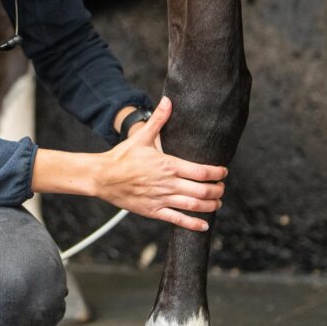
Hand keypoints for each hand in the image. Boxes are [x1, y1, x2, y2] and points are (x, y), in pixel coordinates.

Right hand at [95, 96, 226, 230]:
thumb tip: (168, 100)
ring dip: (210, 205)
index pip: (202, 171)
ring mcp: (161, 198)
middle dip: (217, 190)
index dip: (217, 173)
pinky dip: (193, 224)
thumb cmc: (122, 156)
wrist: (103, 176)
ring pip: (194, 205)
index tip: (223, 172)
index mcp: (168, 164)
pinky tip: (204, 225)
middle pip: (202, 190)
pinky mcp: (153, 210)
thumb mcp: (142, 137)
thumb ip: (158, 120)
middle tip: (221, 188)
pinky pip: (177, 219)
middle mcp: (168, 183)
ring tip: (217, 203)